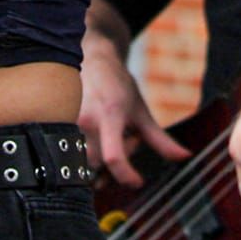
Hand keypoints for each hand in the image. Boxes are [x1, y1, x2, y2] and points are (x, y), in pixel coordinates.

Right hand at [76, 29, 188, 186]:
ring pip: (83, 162)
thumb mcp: (141, 112)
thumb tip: (185, 156)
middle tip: (124, 140)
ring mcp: (67, 122)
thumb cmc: (117, 85)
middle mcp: (85, 120)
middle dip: (116, 161)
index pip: (114, 158)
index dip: (126, 176)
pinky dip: (85, 154)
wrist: (90, 58)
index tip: (137, 181)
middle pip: (100, 165)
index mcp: (110, 115)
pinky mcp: (55, 124)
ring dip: (98, 159)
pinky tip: (92, 137)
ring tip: (107, 136)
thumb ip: (161, 140)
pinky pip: (69, 155)